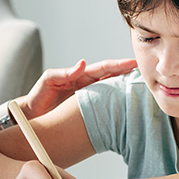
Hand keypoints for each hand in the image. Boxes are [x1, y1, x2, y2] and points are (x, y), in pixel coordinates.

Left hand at [21, 58, 137, 118]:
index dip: (118, 65)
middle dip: (128, 73)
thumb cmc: (38, 97)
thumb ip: (63, 72)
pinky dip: (118, 105)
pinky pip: (106, 107)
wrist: (32, 116)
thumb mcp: (48, 81)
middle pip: (112, 77)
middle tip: (146, 72)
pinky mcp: (89, 112)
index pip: (103, 68)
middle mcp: (87, 86)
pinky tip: (129, 108)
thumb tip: (81, 64)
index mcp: (80, 77)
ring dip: (126, 88)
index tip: (133, 63)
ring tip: (143, 88)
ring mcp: (89, 98)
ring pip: (111, 91)